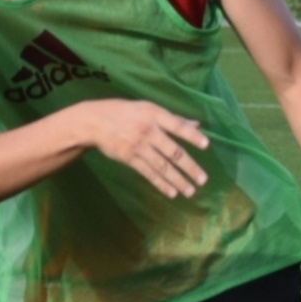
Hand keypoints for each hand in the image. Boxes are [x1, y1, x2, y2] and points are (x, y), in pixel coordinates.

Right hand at [71, 99, 210, 198]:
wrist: (93, 122)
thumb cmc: (126, 113)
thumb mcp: (148, 108)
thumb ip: (173, 118)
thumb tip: (197, 125)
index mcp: (154, 114)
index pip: (177, 126)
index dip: (191, 136)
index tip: (206, 145)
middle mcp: (147, 130)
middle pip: (173, 151)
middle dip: (189, 167)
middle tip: (203, 180)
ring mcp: (138, 146)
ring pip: (162, 166)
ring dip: (178, 180)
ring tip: (190, 191)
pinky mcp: (129, 158)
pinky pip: (148, 173)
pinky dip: (161, 184)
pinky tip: (172, 193)